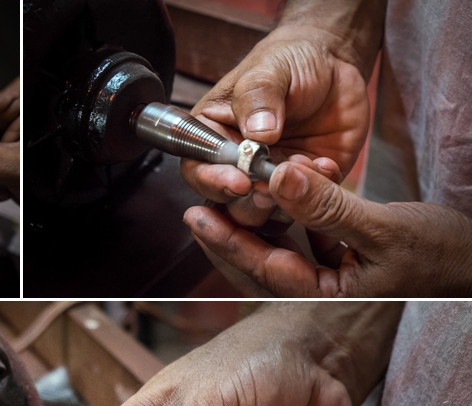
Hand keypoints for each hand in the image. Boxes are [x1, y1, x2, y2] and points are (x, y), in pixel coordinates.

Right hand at [180, 26, 369, 226]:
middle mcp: (235, 169)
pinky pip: (305, 208)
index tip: (240, 182)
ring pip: (263, 217)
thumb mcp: (269, 69)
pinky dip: (317, 191)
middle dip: (250, 201)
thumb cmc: (290, 63)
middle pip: (227, 206)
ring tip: (303, 167)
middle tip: (272, 185)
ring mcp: (268, 184)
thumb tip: (257, 132)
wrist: (334, 67)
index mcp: (213, 139)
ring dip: (284, 200)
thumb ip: (258, 97)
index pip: (198, 172)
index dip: (214, 182)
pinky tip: (325, 164)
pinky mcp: (301, 191)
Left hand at [184, 157, 471, 295]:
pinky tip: (270, 205)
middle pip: (260, 268)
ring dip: (251, 232)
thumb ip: (327, 207)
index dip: (228, 241)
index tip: (198, 215)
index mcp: (326, 297)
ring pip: (278, 257)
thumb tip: (277, 176)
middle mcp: (321, 295)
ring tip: (222, 206)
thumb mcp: (384, 228)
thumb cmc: (445, 256)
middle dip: (227, 240)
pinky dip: (285, 226)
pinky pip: (302, 247)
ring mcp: (331, 283)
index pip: (264, 269)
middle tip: (194, 211)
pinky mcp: (343, 268)